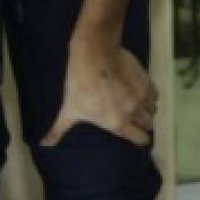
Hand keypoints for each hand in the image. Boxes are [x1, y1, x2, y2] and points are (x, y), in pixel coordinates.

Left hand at [41, 41, 157, 147]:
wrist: (96, 55)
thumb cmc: (81, 85)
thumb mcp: (69, 109)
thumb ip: (59, 129)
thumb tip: (44, 144)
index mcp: (117, 124)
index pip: (139, 139)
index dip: (140, 141)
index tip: (138, 139)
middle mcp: (134, 113)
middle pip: (148, 125)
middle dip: (143, 126)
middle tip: (136, 122)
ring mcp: (142, 96)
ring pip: (153, 110)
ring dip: (148, 111)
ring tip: (139, 108)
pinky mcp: (146, 81)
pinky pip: (155, 95)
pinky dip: (151, 97)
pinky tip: (143, 94)